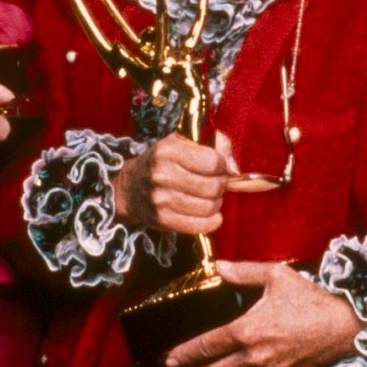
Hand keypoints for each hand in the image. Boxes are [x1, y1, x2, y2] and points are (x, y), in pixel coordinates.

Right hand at [113, 133, 232, 234]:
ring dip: (217, 204)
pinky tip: (212, 215)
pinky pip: (198, 226)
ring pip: (208, 207)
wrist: (131, 186)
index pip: (213, 162)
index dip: (223, 166)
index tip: (219, 167)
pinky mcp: (161, 219)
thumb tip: (234, 169)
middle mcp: (162, 174)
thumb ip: (217, 143)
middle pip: (212, 187)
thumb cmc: (166, 160)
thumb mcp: (186, 141)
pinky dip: (211, 222)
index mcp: (169, 150)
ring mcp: (160, 199)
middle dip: (222, 186)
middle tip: (217, 184)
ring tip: (212, 198)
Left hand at [164, 260, 361, 366]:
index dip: (182, 356)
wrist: (345, 327)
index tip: (166, 361)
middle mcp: (253, 357)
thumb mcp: (277, 276)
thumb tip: (219, 266)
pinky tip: (244, 363)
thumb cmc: (312, 299)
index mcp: (247, 331)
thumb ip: (244, 272)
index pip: (206, 347)